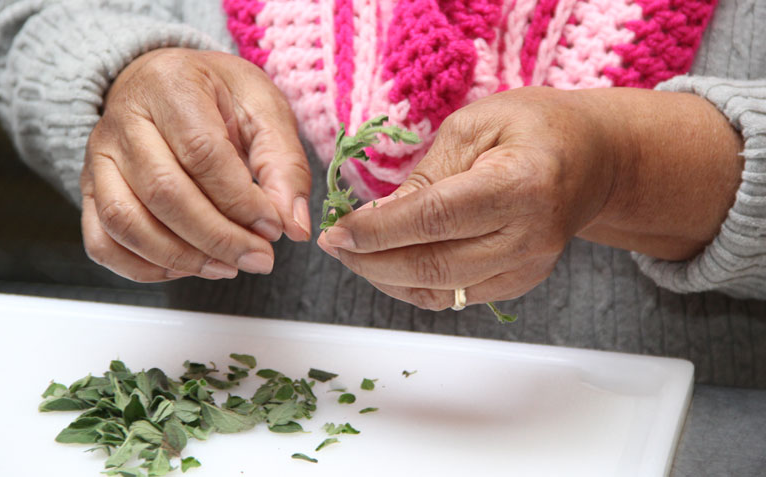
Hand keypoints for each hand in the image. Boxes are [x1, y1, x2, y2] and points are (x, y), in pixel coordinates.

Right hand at [80, 48, 311, 281]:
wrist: (166, 84)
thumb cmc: (217, 96)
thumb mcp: (264, 110)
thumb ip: (285, 166)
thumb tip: (293, 226)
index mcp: (170, 84)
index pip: (201, 152)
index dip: (240, 200)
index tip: (273, 227)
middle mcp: (123, 119)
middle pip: (163, 192)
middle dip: (218, 237)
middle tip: (258, 257)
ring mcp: (99, 157)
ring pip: (126, 222)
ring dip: (182, 258)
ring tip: (227, 266)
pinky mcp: (89, 190)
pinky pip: (102, 242)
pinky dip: (143, 267)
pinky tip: (186, 267)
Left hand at [317, 87, 741, 309]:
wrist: (595, 160)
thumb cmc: (534, 128)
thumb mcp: (475, 125)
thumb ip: (426, 174)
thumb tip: (375, 218)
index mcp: (520, 185)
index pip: (434, 219)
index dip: (376, 232)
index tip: (335, 233)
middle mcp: (529, 237)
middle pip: (432, 267)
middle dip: (371, 262)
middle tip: (335, 246)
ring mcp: (528, 268)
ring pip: (439, 292)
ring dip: (386, 278)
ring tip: (354, 254)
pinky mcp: (520, 283)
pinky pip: (454, 297)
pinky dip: (413, 285)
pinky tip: (388, 263)